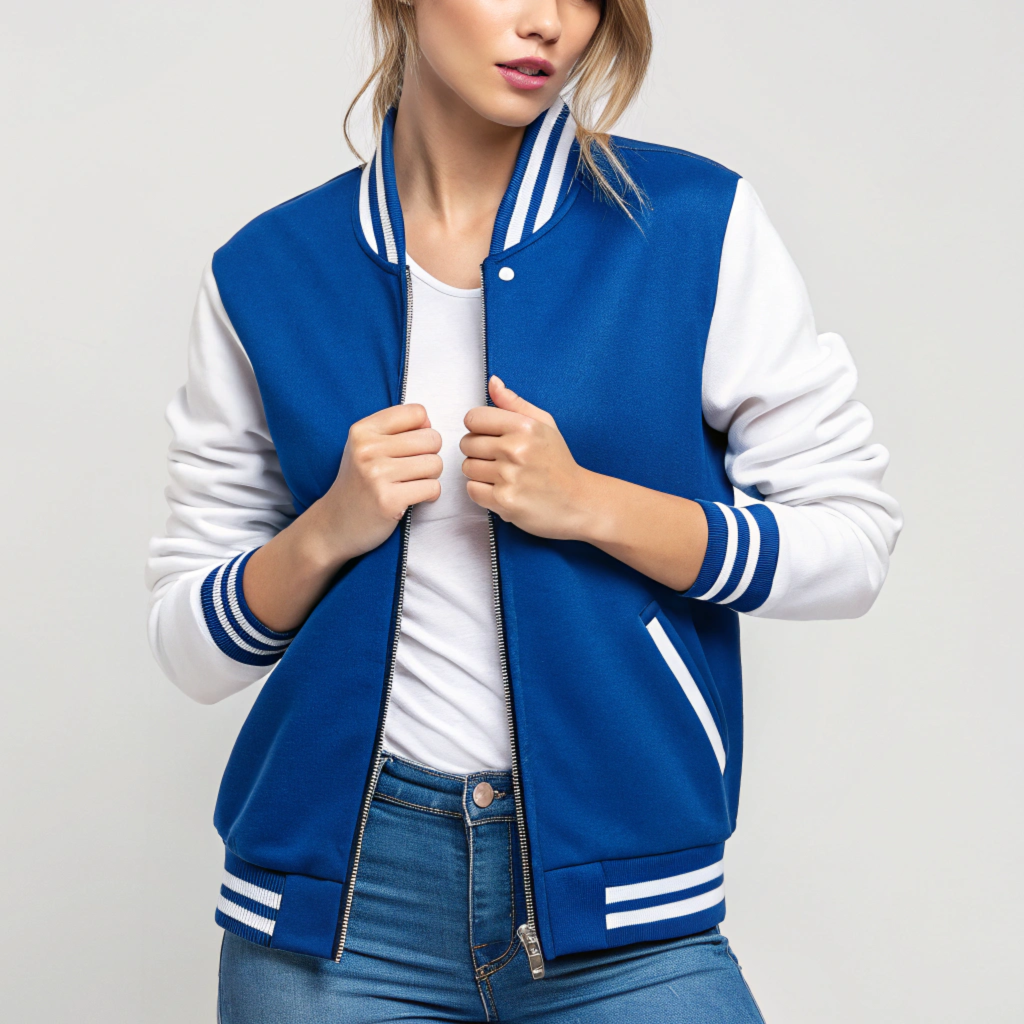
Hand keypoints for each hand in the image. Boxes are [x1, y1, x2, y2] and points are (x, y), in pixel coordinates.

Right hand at [312, 403, 441, 564]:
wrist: (333, 524)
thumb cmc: (357, 484)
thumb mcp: (364, 447)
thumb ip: (395, 430)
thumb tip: (429, 424)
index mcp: (363, 430)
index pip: (417, 413)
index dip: (423, 429)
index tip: (410, 446)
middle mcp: (368, 449)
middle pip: (431, 438)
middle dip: (430, 455)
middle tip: (412, 469)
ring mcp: (377, 475)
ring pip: (435, 464)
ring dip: (430, 477)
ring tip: (410, 483)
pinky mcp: (388, 500)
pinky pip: (432, 488)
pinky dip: (428, 495)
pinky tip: (411, 498)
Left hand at [460, 376, 591, 539]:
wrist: (577, 500)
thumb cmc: (558, 462)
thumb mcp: (543, 424)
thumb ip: (514, 403)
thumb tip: (493, 382)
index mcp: (524, 426)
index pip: (473, 418)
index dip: (478, 427)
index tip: (490, 435)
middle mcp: (515, 449)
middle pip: (467, 443)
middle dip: (478, 451)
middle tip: (498, 458)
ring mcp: (509, 476)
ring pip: (468, 467)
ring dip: (480, 472)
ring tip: (501, 475)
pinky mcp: (504, 501)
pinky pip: (472, 489)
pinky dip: (482, 491)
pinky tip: (501, 489)